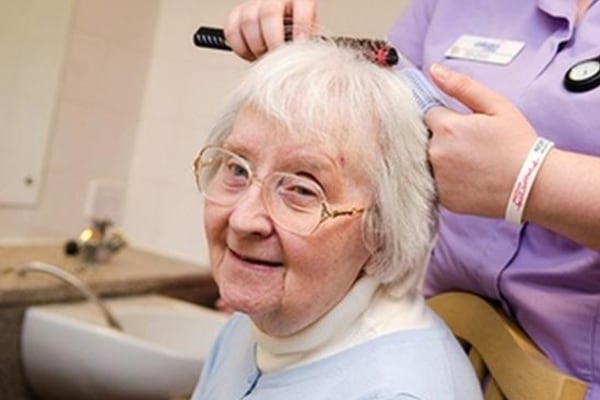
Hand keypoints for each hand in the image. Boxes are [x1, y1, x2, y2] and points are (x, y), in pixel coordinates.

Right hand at [224, 0, 317, 60]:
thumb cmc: (295, 41)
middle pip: (269, 12)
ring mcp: (254, 6)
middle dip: (273, 40)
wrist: (280, 44)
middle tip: (276, 56)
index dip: (301, 25)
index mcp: (298, 0)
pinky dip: (241, 48)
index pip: (302, 3)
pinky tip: (252, 54)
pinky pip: (232, 31)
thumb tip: (304, 55)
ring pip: (248, 20)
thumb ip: (306, 46)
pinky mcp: (236, 16)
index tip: (299, 44)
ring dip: (256, 46)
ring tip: (264, 57)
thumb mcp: (308, 41)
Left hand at [424, 64, 537, 217]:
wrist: (532, 185)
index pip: (427, 114)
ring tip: (467, 163)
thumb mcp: (496, 106)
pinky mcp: (441, 197)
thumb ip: (461, 86)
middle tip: (468, 146)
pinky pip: (433, 182)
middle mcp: (435, 153)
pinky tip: (466, 177)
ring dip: (439, 159)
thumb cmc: (518, 144)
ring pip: (426, 160)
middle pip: (424, 138)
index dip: (444, 119)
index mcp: (446, 127)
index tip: (460, 126)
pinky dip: (444, 179)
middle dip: (440, 138)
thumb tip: (433, 70)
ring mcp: (436, 178)